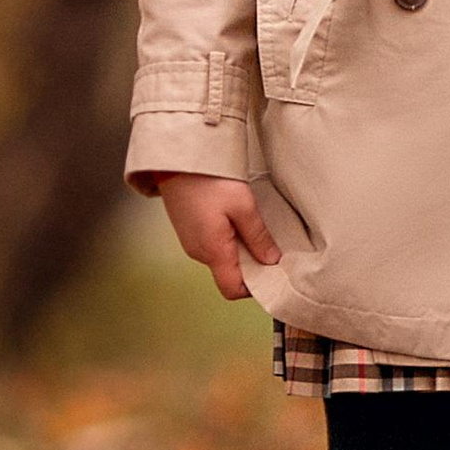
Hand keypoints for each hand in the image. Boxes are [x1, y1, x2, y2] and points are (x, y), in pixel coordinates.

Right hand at [157, 172, 278, 302]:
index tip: (272, 270)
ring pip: (222, 258)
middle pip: (228, 274)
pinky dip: (228, 238)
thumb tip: (271, 259)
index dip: (253, 286)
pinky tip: (236, 218)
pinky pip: (212, 245)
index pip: (232, 290)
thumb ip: (258, 236)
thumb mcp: (243, 205)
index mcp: (212, 251)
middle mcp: (198, 252)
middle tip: (269, 243)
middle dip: (251, 264)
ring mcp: (191, 242)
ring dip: (240, 249)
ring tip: (252, 226)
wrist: (178, 159)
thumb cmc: (209, 179)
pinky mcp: (189, 230)